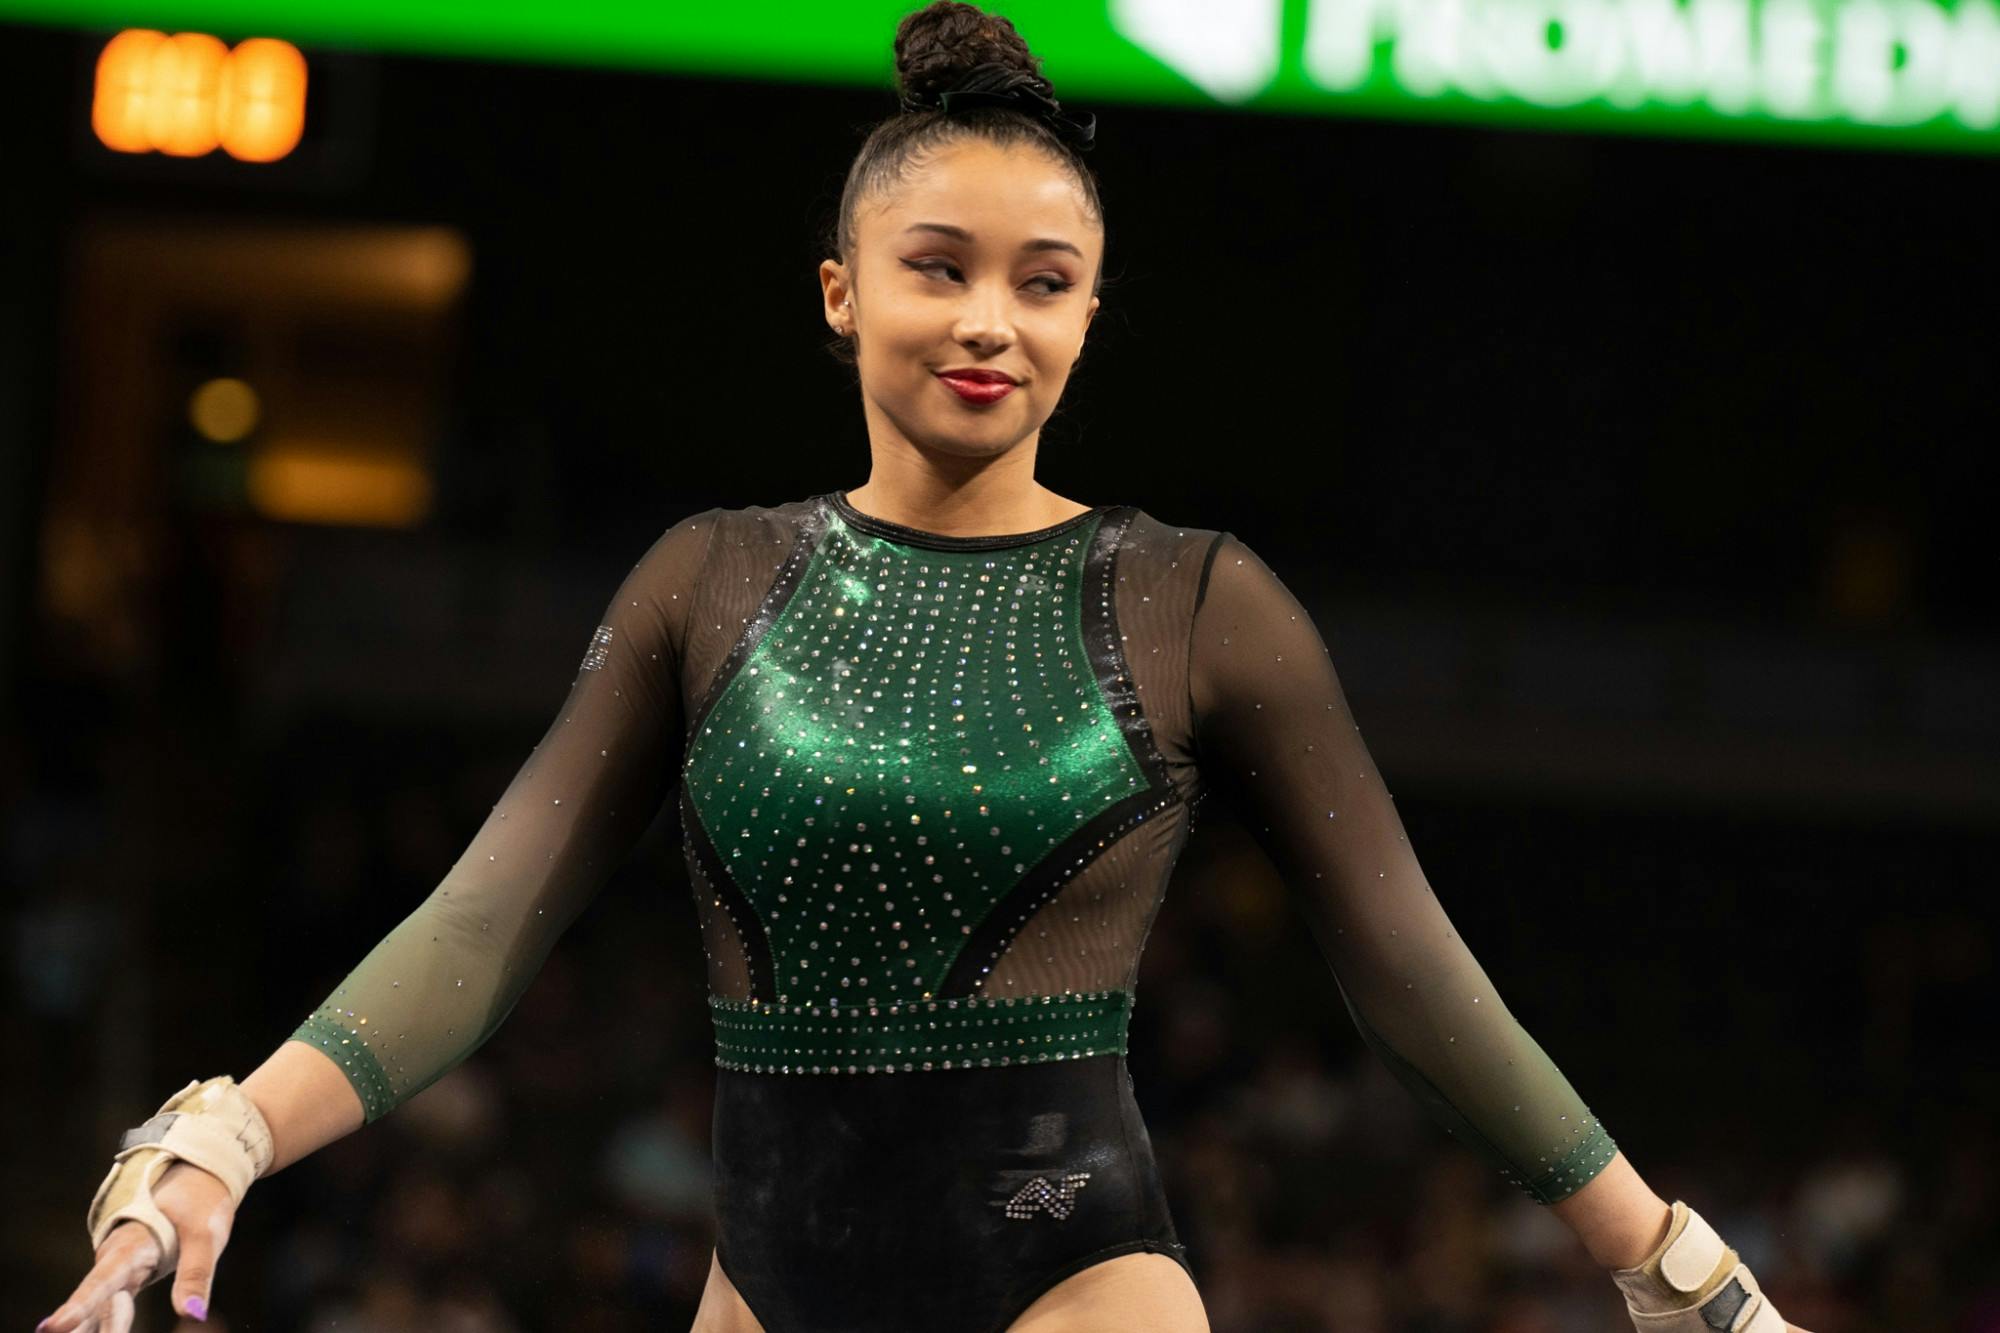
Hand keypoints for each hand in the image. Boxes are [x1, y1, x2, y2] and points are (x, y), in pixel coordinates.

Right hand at [37, 1160, 235, 1330]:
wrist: (198, 1175)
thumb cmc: (200, 1201)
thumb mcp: (205, 1233)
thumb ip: (196, 1273)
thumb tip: (193, 1314)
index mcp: (130, 1244)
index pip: (102, 1280)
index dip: (81, 1305)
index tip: (54, 1328)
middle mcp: (116, 1259)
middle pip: (94, 1301)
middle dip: (77, 1326)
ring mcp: (121, 1270)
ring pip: (100, 1308)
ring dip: (87, 1329)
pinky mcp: (131, 1277)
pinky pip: (112, 1308)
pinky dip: (104, 1327)